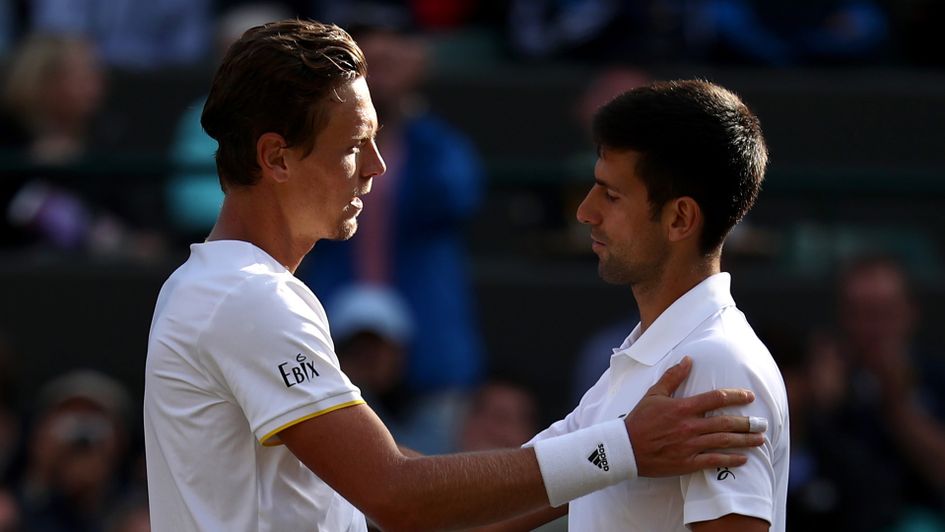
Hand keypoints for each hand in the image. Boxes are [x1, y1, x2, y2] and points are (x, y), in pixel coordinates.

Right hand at [625, 356, 764, 476]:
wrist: (625, 448)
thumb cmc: (639, 420)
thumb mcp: (654, 394)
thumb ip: (673, 376)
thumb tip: (688, 359)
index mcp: (683, 408)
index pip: (715, 398)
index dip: (735, 396)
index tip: (749, 396)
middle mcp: (689, 426)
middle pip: (725, 422)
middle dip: (747, 422)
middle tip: (763, 422)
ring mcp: (689, 445)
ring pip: (723, 441)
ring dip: (744, 440)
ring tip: (760, 439)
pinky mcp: (687, 462)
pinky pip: (713, 461)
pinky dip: (730, 460)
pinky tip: (744, 459)